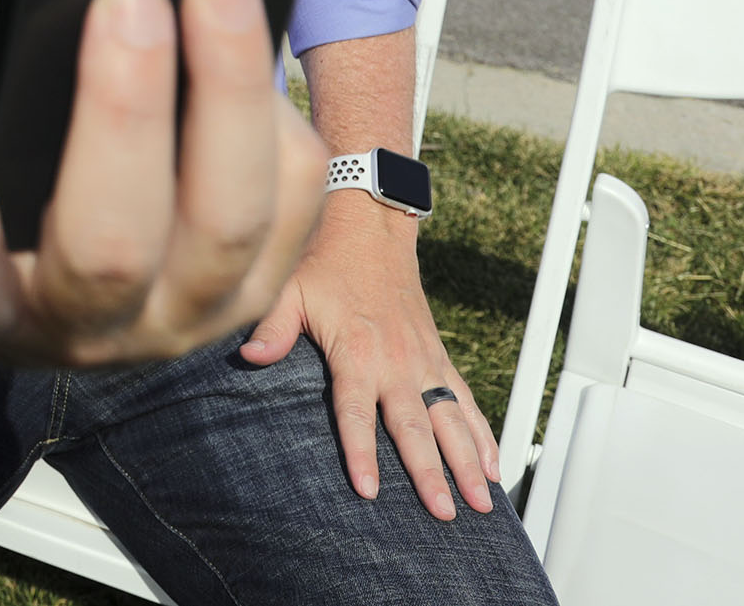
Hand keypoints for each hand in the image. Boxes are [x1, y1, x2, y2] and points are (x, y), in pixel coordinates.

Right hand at [0, 0, 326, 368]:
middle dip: (124, 117)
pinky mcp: (255, 289)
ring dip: (230, 93)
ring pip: (228, 225)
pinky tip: (246, 44)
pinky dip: (275, 117)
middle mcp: (77, 335)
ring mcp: (178, 322)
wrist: (46, 232)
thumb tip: (66, 37)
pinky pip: (292, 205)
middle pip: (111, 251)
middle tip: (128, 0)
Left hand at [241, 198, 499, 518]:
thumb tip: (249, 357)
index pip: (358, 413)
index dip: (362, 453)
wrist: (370, 230)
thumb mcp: (288, 289)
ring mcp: (423, 361)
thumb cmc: (324, 262)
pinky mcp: (438, 357)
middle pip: (415, 428)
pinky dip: (482, 435)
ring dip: (467, 463)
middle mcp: (397, 362)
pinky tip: (494, 467)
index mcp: (357, 352)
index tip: (370, 491)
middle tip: (443, 514)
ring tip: (480, 504)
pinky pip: (465, 401)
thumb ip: (271, 328)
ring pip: (451, 421)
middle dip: (429, 473)